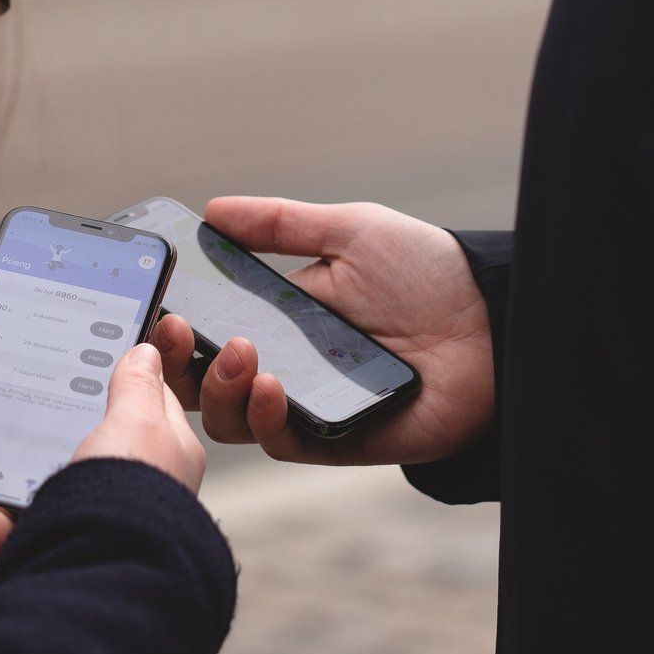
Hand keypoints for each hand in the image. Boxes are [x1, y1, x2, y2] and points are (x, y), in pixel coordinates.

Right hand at [0, 342, 206, 554]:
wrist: (113, 580)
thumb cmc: (137, 497)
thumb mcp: (140, 422)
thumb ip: (136, 386)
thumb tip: (145, 352)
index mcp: (158, 455)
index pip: (136, 403)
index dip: (106, 373)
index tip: (66, 352)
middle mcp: (123, 486)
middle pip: (64, 437)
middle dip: (20, 413)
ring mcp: (83, 519)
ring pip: (22, 479)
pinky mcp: (46, 550)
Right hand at [152, 198, 495, 468]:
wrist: (494, 321)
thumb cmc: (429, 272)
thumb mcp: (350, 232)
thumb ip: (281, 224)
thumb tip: (214, 210)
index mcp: (282, 318)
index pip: (210, 330)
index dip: (178, 324)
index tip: (159, 304)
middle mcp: (288, 366)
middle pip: (207, 381)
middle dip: (181, 362)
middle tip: (180, 332)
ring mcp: (310, 407)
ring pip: (234, 419)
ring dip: (221, 389)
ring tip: (240, 356)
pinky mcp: (338, 441)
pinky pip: (284, 443)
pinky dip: (266, 418)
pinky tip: (269, 387)